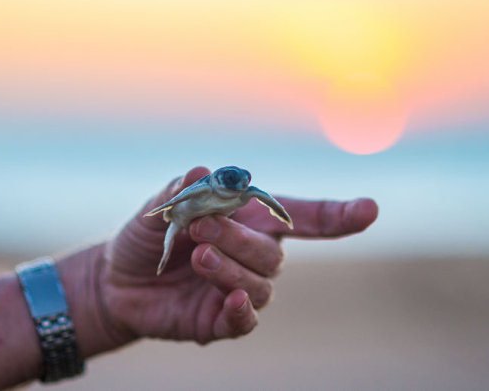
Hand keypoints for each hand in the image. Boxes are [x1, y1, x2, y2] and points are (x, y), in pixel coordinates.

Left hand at [98, 166, 377, 345]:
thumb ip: (182, 191)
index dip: (340, 215)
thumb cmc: (149, 234)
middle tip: (200, 229)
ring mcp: (242, 289)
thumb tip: (205, 170)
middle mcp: (256, 255)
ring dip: (230, 267)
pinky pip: (246, 320)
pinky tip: (233, 299)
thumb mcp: (159, 207)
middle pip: (271, 252)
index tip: (370, 210)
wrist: (117, 279)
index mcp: (252, 220)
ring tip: (198, 254)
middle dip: (238, 238)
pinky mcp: (222, 320)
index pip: (306, 219)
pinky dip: (244, 311)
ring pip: (260, 283)